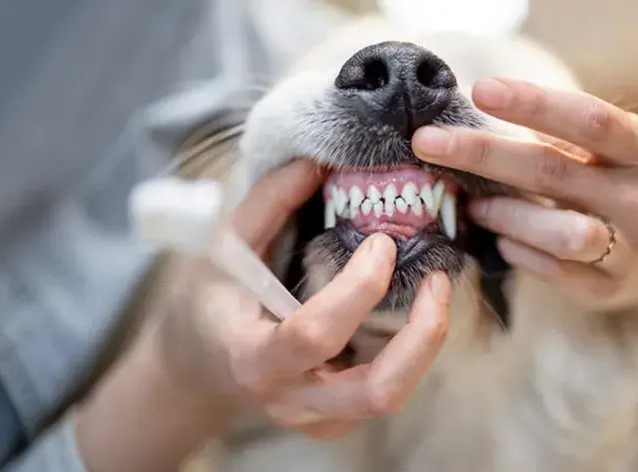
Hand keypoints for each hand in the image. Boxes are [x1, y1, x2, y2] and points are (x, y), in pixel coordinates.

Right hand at [158, 160, 450, 438]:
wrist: (199, 368)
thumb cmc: (210, 302)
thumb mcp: (224, 248)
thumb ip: (267, 204)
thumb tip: (316, 163)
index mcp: (253, 358)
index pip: (314, 334)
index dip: (358, 289)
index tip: (382, 243)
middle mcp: (291, 400)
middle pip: (377, 391)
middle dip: (422, 336)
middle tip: (438, 280)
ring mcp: (318, 418)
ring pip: (391, 396)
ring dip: (426, 344)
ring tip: (436, 291)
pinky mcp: (338, 420)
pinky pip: (386, 391)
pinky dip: (411, 352)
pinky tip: (413, 312)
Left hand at [412, 77, 637, 311]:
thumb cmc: (621, 186)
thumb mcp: (610, 153)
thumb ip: (559, 137)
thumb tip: (479, 117)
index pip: (589, 120)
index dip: (534, 104)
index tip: (480, 91)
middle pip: (553, 171)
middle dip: (482, 154)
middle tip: (427, 143)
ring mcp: (629, 249)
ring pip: (556, 231)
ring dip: (502, 214)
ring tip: (472, 206)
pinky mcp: (607, 288)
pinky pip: (551, 270)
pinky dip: (517, 252)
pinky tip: (503, 240)